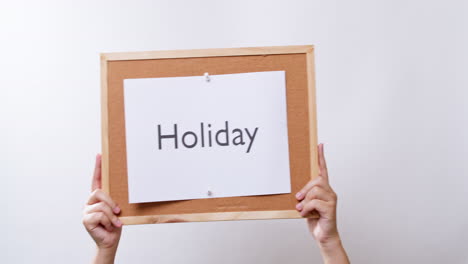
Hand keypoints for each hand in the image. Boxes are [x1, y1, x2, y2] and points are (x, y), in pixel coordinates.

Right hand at [82, 154, 121, 263]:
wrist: (111, 240)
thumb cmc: (116, 224)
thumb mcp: (118, 209)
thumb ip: (116, 199)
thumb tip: (123, 190)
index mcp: (98, 197)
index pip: (97, 179)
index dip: (98, 167)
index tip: (100, 154)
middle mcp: (90, 201)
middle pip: (99, 192)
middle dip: (111, 202)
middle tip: (118, 211)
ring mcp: (86, 210)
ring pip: (102, 205)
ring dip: (112, 216)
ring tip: (114, 223)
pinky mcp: (85, 219)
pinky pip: (100, 214)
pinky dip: (109, 221)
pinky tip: (109, 226)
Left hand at [295, 144, 348, 262]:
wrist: (323, 235)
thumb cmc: (314, 219)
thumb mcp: (306, 205)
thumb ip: (304, 196)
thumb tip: (298, 194)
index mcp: (323, 189)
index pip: (323, 170)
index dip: (321, 157)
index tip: (319, 145)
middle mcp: (330, 192)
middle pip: (316, 180)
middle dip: (305, 189)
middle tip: (298, 199)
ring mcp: (332, 200)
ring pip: (315, 191)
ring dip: (305, 201)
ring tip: (301, 210)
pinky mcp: (331, 208)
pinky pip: (315, 202)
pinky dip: (306, 209)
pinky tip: (305, 214)